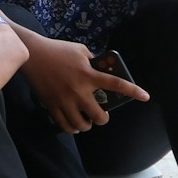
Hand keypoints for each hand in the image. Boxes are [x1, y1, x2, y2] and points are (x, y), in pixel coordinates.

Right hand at [20, 35, 148, 133]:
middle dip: (103, 119)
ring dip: (87, 125)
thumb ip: (93, 60)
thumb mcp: (80, 50)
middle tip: (102, 116)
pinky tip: (73, 126)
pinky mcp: (51, 104)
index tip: (146, 97)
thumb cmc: (57, 49)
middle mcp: (78, 90)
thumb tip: (101, 69)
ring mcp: (64, 99)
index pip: (116, 84)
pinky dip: (71, 128)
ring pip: (81, 124)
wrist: (31, 54)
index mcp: (88, 74)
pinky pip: (64, 125)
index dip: (133, 91)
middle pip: (98, 115)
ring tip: (86, 122)